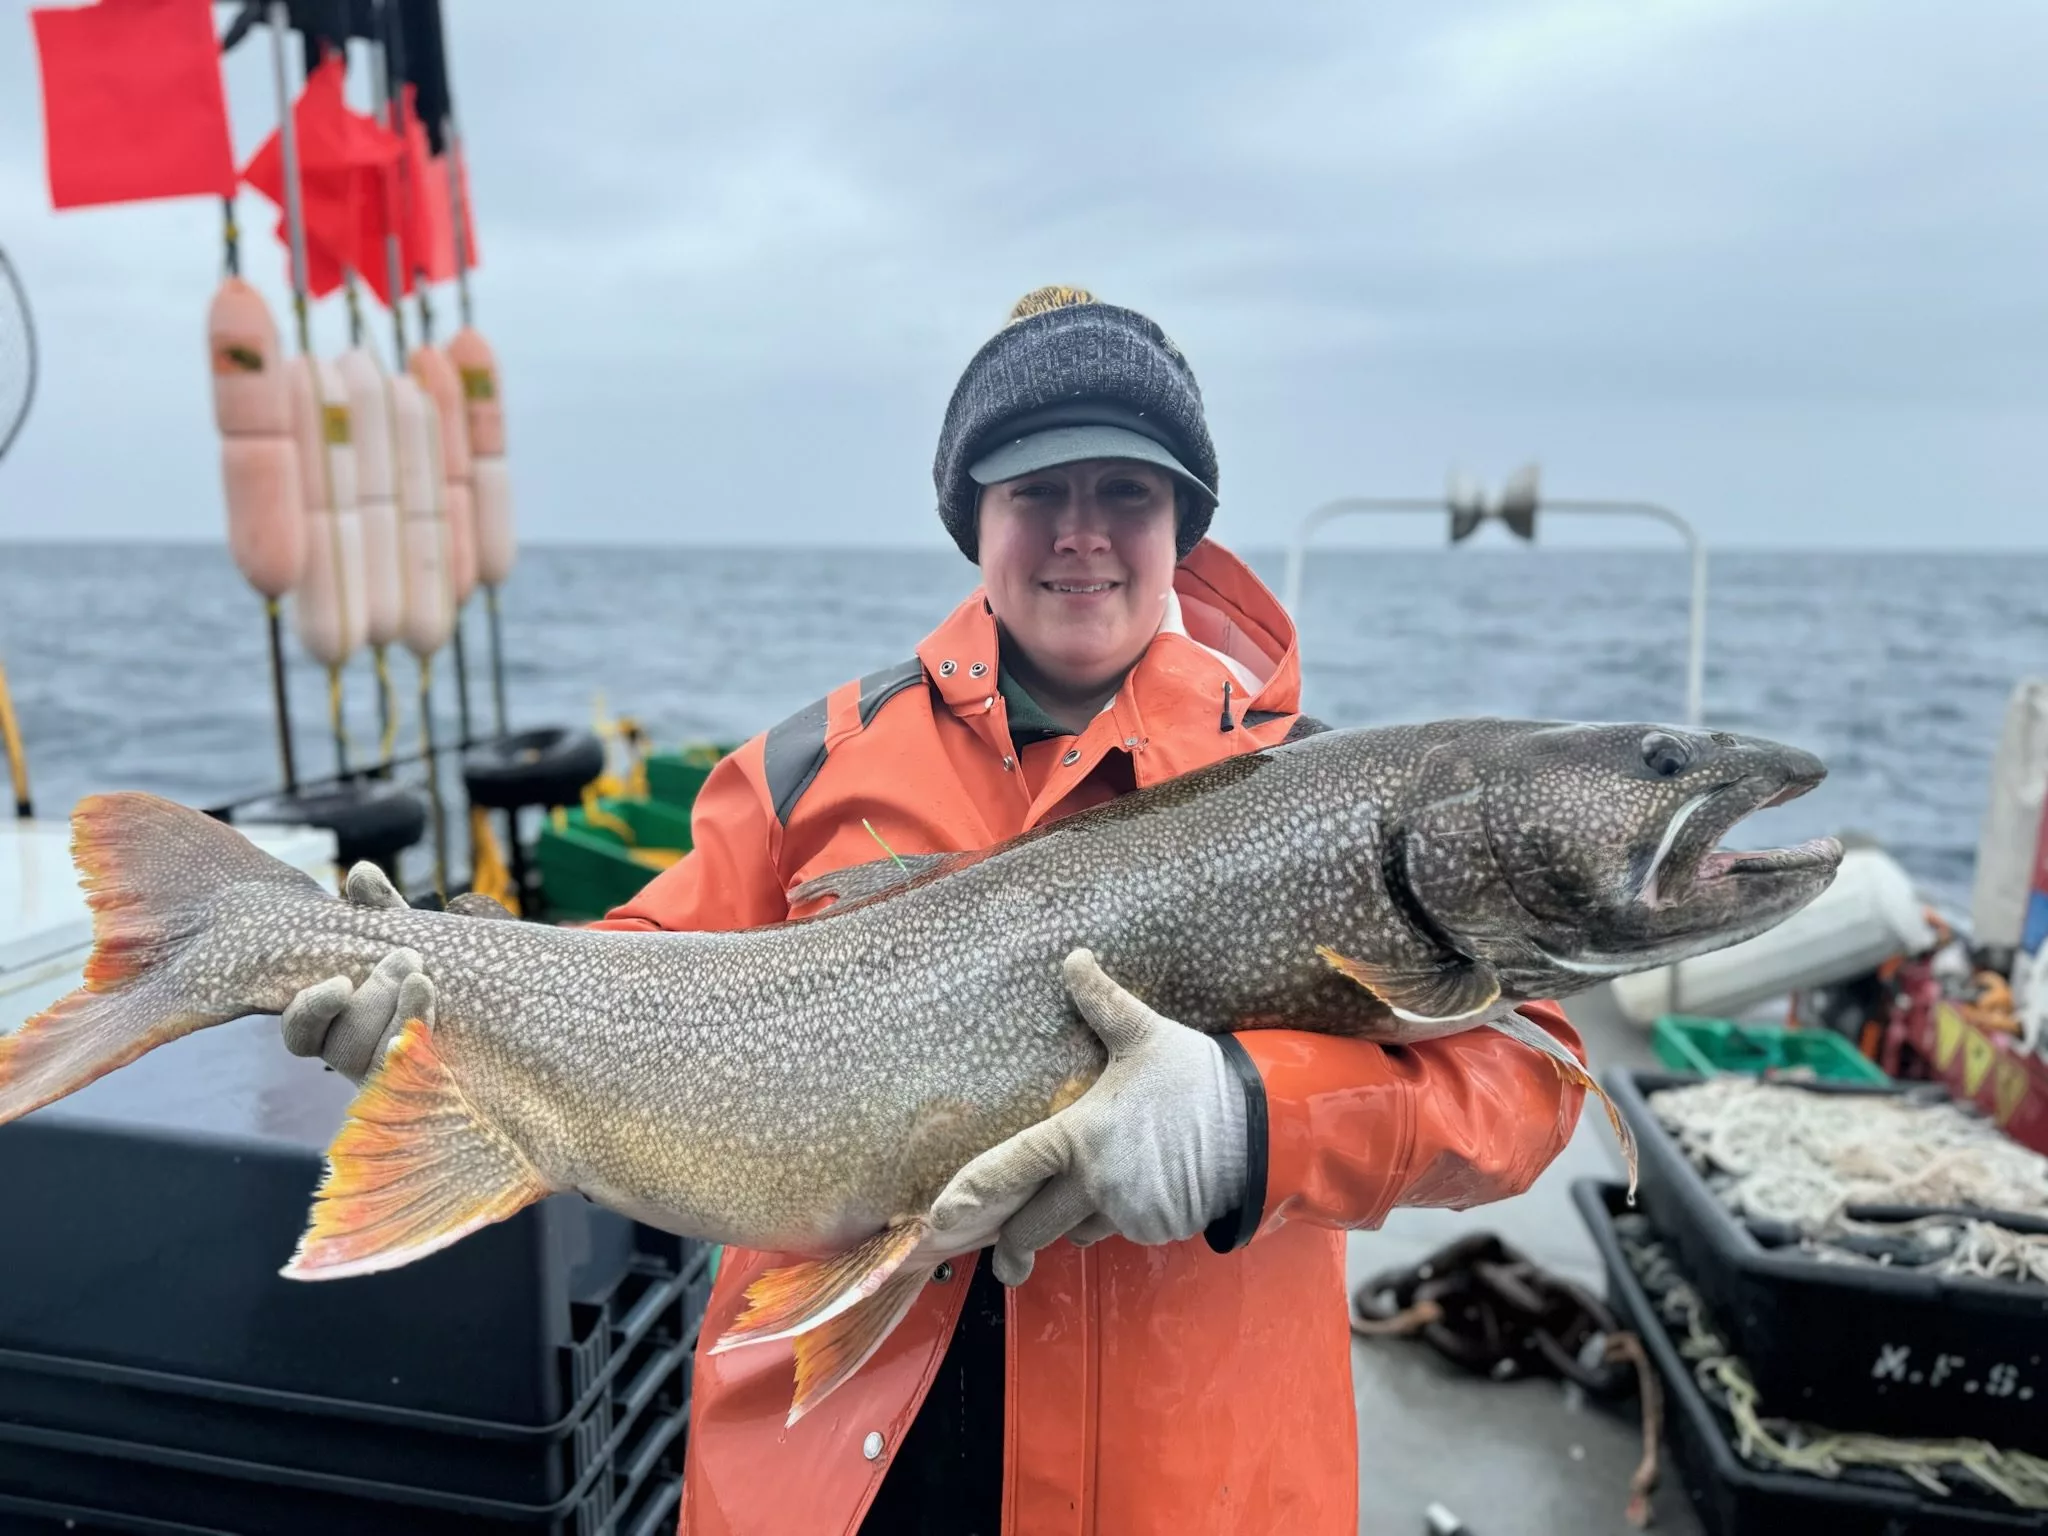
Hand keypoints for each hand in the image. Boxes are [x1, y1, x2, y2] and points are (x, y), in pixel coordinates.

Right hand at [279, 863, 511, 1082]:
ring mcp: (401, 1082)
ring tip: (423, 976)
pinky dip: (421, 1041)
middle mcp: (365, 1061)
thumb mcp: (417, 937)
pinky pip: (419, 1081)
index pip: (303, 1035)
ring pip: (376, 1067)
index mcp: (345, 1025)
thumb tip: (360, 874)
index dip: (310, 1012)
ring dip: (397, 1016)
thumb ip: (385, 911)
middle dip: (372, 999)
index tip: (339, 983)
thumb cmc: (450, 971)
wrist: (520, 1015)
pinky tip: (435, 1009)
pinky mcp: (435, 1093)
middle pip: (342, 1047)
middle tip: (406, 958)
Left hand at [927, 948, 1247, 1285]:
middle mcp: (1094, 1183)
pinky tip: (1139, 1190)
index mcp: (1080, 1135)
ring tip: (1088, 1197)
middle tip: (1004, 1261)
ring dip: (1073, 1221)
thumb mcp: (1145, 1036)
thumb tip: (1074, 957)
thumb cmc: (1195, 1079)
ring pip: (1077, 1230)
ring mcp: (1126, 1212)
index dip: (972, 1193)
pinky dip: (1119, 1219)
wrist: (1260, 1128)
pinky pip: (1120, 1231)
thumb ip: (1103, 1003)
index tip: (940, 1218)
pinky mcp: (1155, 1230)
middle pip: (1032, 1226)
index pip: (1011, 1167)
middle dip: (1013, 1247)